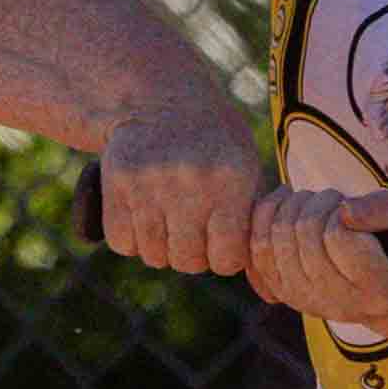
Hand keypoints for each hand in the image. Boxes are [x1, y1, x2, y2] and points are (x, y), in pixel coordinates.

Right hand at [95, 103, 264, 275]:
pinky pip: (122, 241)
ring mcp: (151, 183)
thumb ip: (255, 221)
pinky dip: (130, 238)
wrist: (161, 98)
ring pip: (153, 255)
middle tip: (190, 230)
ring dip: (159, 247)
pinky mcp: (117, 183)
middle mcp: (192, 183)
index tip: (220, 239)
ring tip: (166, 220)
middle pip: (187, 262)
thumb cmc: (214, 144)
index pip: (226, 259)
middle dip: (190, 254)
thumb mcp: (246, 170)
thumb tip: (270, 291)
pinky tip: (141, 215)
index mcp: (231, 182)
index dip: (223, 256)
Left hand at [248, 185, 387, 327]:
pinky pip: (257, 247)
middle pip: (305, 232)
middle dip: (319, 202)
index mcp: (378, 290)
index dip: (341, 211)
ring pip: (279, 235)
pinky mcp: (282, 293)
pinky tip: (287, 202)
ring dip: (295, 205)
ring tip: (317, 204)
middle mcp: (340, 304)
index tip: (352, 210)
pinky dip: (267, 214)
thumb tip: (346, 212)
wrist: (380, 275)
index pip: (338, 236)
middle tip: (334, 200)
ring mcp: (306, 302)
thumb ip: (385, 210)